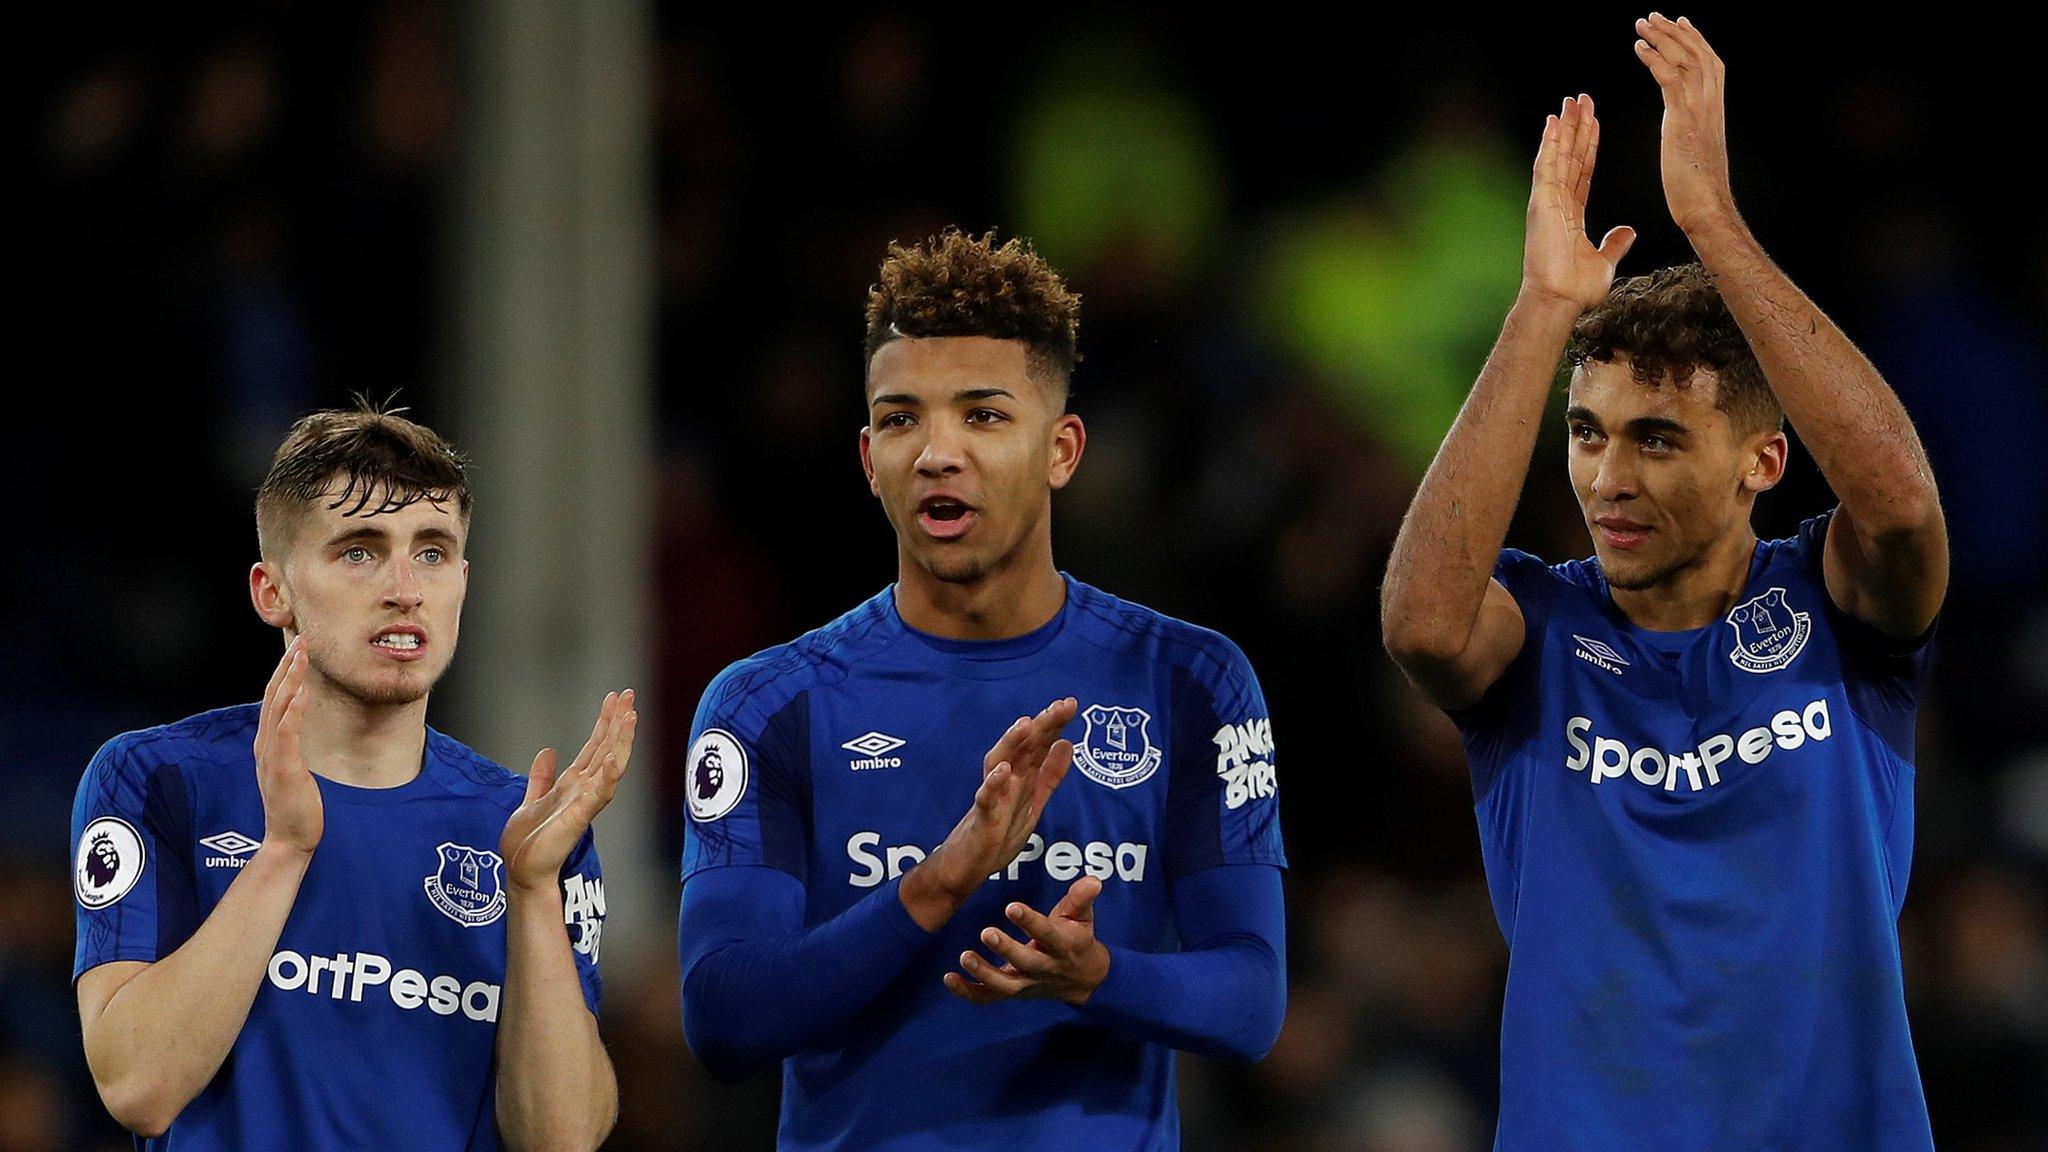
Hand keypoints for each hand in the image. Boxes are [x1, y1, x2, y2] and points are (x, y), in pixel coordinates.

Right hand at [255, 638, 320, 855]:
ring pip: (277, 709)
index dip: (284, 673)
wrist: (289, 839)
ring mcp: (272, 756)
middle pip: (273, 696)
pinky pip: (286, 735)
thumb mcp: (292, 768)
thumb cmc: (295, 805)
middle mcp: (265, 745)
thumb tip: (296, 726)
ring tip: (300, 655)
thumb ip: (290, 746)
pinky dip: (292, 712)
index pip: (274, 700)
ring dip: (289, 680)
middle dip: (286, 667)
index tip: (297, 649)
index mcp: (269, 744)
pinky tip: (301, 693)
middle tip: (300, 640)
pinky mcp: (282, 769)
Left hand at [501, 690, 637, 893]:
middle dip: (619, 722)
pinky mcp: (579, 817)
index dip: (606, 721)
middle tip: (629, 694)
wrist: (522, 870)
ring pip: (611, 765)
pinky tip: (613, 758)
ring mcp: (585, 802)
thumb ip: (542, 777)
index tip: (615, 698)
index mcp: (574, 784)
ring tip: (630, 716)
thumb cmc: (528, 842)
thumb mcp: (532, 799)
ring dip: (621, 741)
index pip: (595, 745)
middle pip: (607, 748)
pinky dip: (607, 776)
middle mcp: (585, 789)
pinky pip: (598, 794)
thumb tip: (548, 751)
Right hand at [899, 697, 1077, 928]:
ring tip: (1027, 723)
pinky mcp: (981, 819)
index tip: (1070, 703)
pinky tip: (1004, 770)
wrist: (964, 868)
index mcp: (1021, 778)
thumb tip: (1068, 743)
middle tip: (1061, 706)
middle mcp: (1006, 781)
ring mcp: (992, 798)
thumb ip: (1049, 776)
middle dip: (1041, 725)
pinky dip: (993, 784)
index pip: (1038, 745)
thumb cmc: (997, 834)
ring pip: (999, 763)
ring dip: (1011, 743)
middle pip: (1022, 748)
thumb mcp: (1033, 804)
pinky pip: (985, 799)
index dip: (1053, 724)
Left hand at [945, 876, 1111, 1006]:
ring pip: (1006, 985)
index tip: (1012, 907)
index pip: (1046, 933)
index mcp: (1063, 945)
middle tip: (986, 932)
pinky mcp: (1014, 992)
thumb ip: (1082, 898)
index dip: (1030, 922)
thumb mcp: (1083, 917)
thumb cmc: (1077, 938)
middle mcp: (1045, 967)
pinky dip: (968, 992)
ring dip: (984, 973)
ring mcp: (1028, 983)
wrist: (1084, 979)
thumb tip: (1094, 879)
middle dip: (1006, 949)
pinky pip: (989, 997)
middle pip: (1025, 962)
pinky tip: (949, 978)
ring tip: (964, 956)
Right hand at [1522, 93, 1634, 311]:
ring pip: (1558, 156)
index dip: (1589, 146)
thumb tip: (1628, 231)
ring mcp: (1547, 201)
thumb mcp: (1604, 261)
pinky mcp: (1541, 203)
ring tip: (1571, 101)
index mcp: (1572, 214)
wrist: (1558, 300)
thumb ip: (1615, 243)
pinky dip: (1549, 144)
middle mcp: (1557, 203)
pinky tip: (1554, 123)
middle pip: (1570, 157)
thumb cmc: (1575, 288)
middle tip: (1582, 100)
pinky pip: (1546, 168)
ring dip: (1565, 128)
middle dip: (1577, 127)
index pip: (1583, 171)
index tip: (1594, 123)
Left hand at [1636, 13, 1735, 233]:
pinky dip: (1654, 58)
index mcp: (1714, 109)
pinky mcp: (1683, 117)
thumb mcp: (1697, 151)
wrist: (1707, 206)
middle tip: (1655, 16)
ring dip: (1662, 37)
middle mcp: (1711, 102)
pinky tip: (1638, 47)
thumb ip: (1693, 132)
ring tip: (1642, 23)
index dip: (1695, 41)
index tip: (1681, 23)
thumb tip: (1686, 132)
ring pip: (1684, 59)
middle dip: (1676, 31)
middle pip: (1698, 53)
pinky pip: (1669, 77)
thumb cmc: (1698, 190)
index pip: (1709, 63)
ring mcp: (1700, 108)